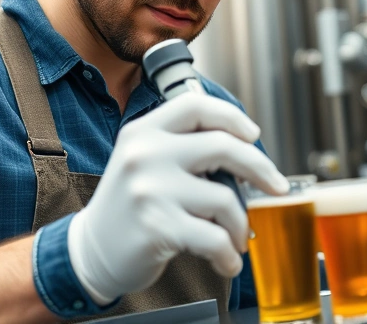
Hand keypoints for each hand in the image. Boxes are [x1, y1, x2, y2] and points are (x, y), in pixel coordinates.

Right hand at [66, 94, 288, 303]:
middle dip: (260, 168)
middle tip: (276, 185)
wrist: (91, 251)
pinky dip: (229, 254)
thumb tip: (246, 151)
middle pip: (223, 146)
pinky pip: (215, 238)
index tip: (253, 135)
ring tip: (235, 238)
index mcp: (144, 131)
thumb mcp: (144, 161)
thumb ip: (183, 147)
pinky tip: (227, 260)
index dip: (231, 116)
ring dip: (240, 225)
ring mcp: (150, 190)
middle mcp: (145, 154)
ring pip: (225, 199)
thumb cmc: (129, 206)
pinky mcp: (158, 227)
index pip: (195, 105)